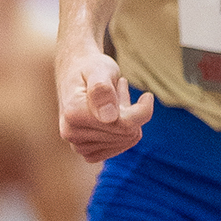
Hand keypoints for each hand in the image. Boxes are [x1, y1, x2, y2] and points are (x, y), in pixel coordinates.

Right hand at [56, 45, 151, 162]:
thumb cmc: (91, 68)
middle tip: (119, 91)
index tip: (148, 95)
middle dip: (130, 112)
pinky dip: (123, 130)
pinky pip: (120, 147)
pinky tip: (114, 114)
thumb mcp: (99, 69)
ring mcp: (78, 146)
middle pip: (127, 134)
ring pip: (126, 140)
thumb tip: (109, 117)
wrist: (75, 73)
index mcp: (74, 114)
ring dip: (126, 119)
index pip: (125, 124)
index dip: (142, 110)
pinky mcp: (87, 152)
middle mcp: (72, 134)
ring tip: (114, 100)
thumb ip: (102, 90)